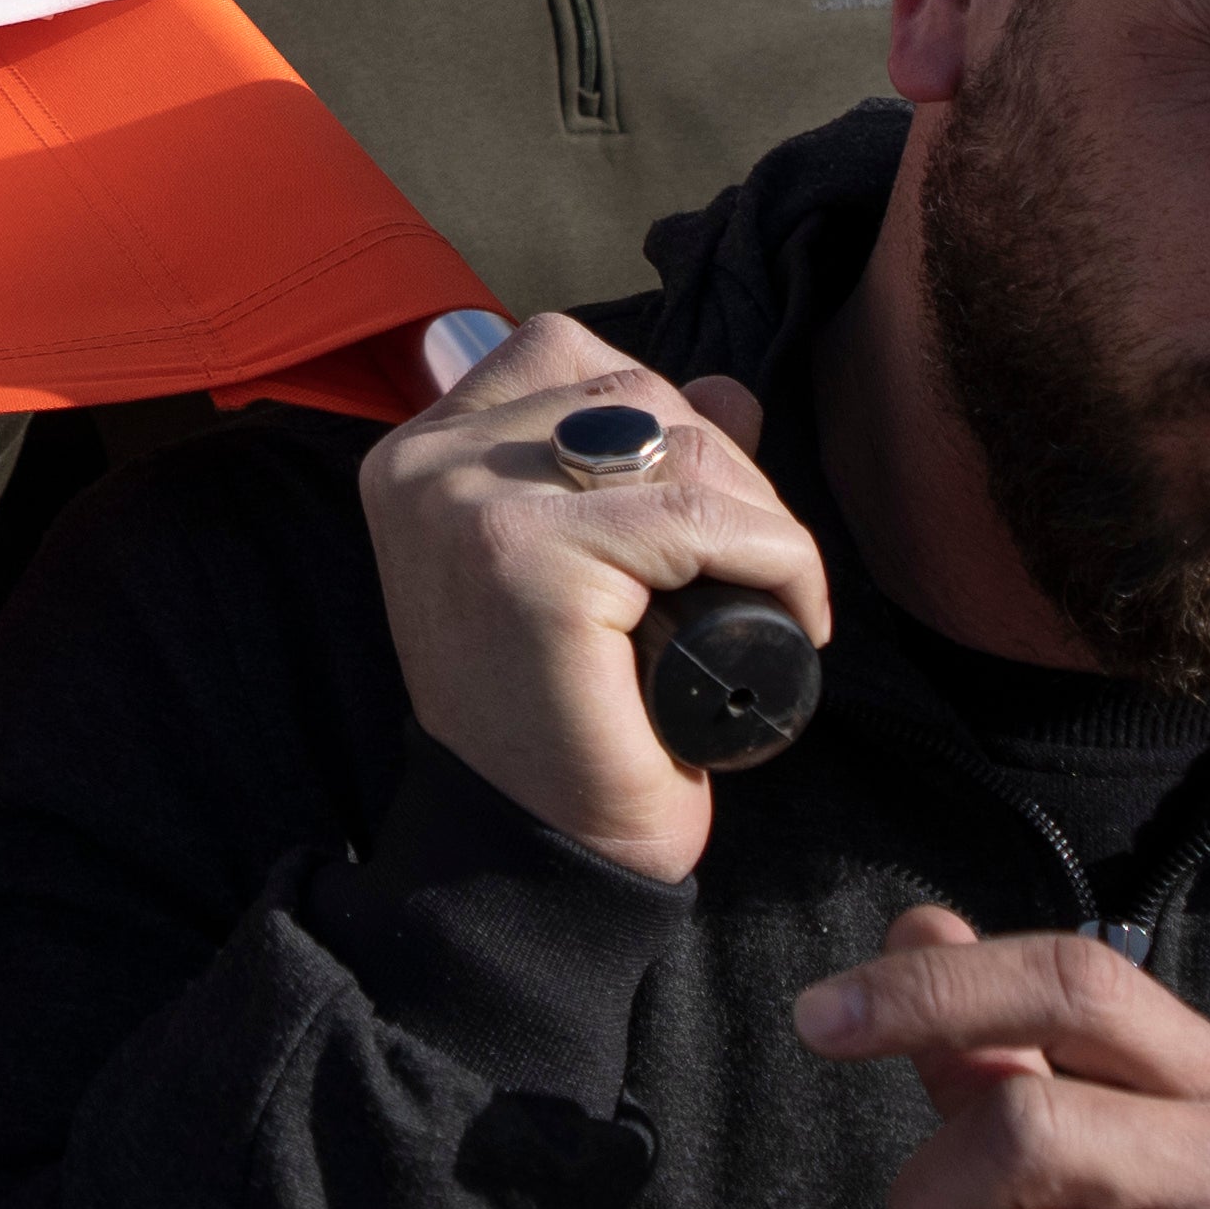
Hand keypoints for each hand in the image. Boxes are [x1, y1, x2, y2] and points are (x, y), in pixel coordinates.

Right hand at [358, 316, 826, 885]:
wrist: (541, 854)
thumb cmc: (561, 718)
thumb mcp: (595, 570)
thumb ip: (643, 470)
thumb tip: (730, 389)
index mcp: (418, 455)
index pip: (561, 354)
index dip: (661, 417)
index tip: (700, 515)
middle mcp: (424, 463)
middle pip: (629, 387)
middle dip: (724, 468)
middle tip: (754, 569)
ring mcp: (467, 503)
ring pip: (675, 441)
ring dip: (756, 514)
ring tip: (769, 593)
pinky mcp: (527, 557)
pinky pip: (700, 518)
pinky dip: (776, 558)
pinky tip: (791, 617)